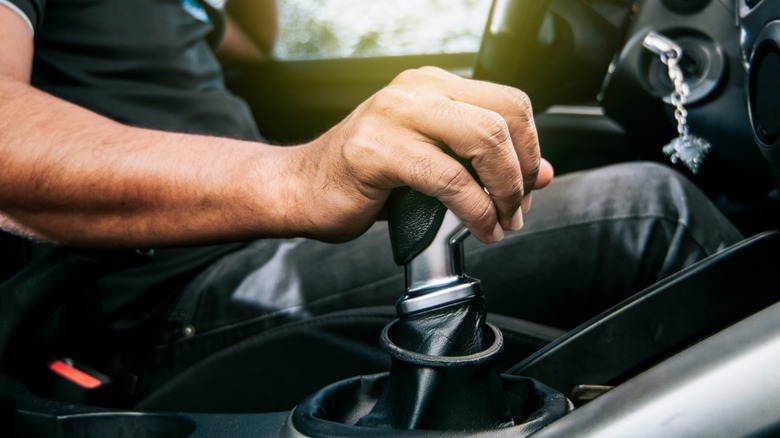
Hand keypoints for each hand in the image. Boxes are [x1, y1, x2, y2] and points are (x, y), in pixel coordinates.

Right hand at [289, 66, 552, 243]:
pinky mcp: (377, 149)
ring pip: (482, 140)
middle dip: (521, 173)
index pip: (509, 102)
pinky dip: (474, 209)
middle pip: (503, 118)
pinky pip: (448, 178)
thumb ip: (484, 163)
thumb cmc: (362, 177)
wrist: (300, 189)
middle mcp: (415, 90)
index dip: (531, 147)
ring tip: (501, 220)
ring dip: (504, 191)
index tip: (529, 185)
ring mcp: (393, 115)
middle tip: (517, 208)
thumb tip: (541, 174)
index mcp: (431, 86)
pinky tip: (478, 227)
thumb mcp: (434, 162)